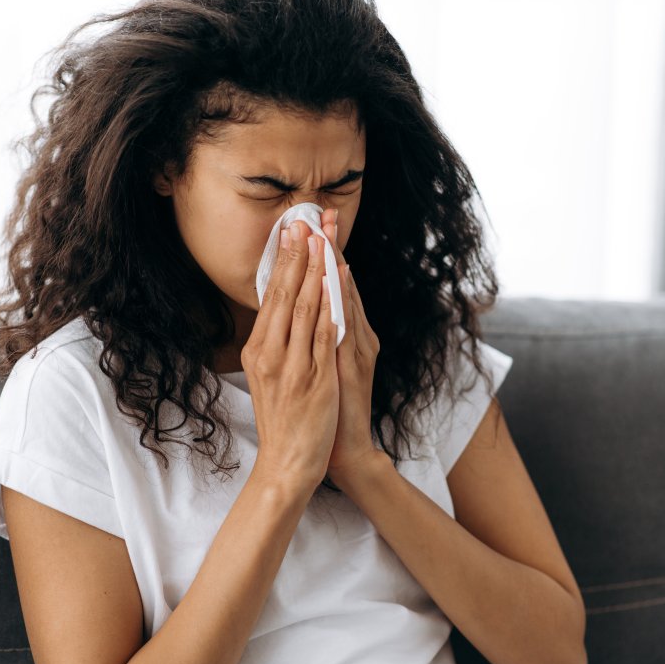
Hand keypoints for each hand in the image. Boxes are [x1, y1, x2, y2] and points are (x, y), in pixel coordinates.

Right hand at [243, 218, 339, 493]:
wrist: (288, 462)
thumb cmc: (282, 420)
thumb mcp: (269, 376)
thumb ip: (275, 343)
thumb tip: (283, 309)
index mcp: (258, 350)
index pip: (272, 296)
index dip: (284, 260)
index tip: (292, 230)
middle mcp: (270, 353)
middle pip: (286, 294)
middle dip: (298, 254)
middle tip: (305, 220)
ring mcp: (291, 365)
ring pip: (305, 308)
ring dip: (315, 270)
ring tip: (323, 239)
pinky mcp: (313, 379)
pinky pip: (322, 335)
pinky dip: (329, 306)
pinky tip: (336, 284)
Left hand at [318, 208, 382, 484]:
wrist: (340, 451)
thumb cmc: (328, 410)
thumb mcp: (322, 367)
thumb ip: (320, 337)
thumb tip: (306, 309)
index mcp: (346, 336)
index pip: (332, 287)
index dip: (324, 254)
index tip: (313, 222)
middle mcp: (357, 337)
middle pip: (342, 285)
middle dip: (332, 248)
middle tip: (324, 212)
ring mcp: (358, 349)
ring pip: (346, 299)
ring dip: (336, 264)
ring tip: (329, 233)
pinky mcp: (356, 365)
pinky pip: (346, 325)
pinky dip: (342, 300)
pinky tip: (337, 278)